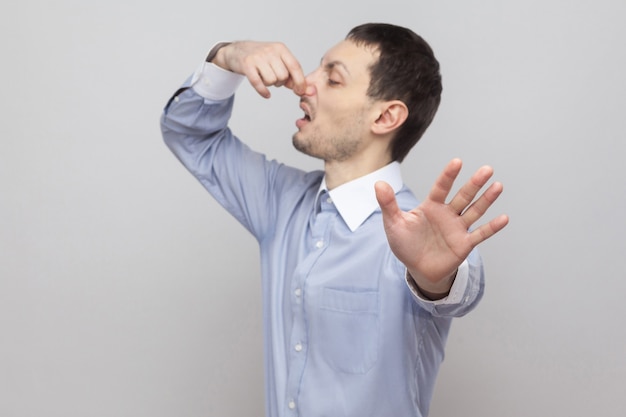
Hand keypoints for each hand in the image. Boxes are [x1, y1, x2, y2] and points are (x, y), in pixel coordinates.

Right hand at [212, 41, 308, 97]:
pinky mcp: (247, 65)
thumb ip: (292, 75)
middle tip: (274, 78)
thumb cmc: (262, 58)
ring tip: (265, 78)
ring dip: (270, 84)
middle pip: (283, 76)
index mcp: (280, 48)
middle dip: (280, 82)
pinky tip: (266, 94)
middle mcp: (270, 51)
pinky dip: (263, 91)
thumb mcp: (278, 61)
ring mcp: (257, 57)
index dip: (299, 81)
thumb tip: (307, 90)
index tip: (300, 91)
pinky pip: (258, 83)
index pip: (295, 66)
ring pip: (272, 80)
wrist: (238, 51)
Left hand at [375, 159, 508, 296]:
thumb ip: (388, 204)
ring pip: (474, 211)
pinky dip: (491, 227)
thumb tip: (378, 183)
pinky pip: (480, 234)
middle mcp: (447, 214)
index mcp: (431, 207)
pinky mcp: (464, 244)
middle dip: (474, 184)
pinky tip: (504, 218)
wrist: (417, 269)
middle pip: (463, 196)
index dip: (448, 176)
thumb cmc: (405, 244)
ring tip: (498, 186)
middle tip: (487, 169)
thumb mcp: (393, 223)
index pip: (441, 188)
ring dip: (486, 200)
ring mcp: (457, 228)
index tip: (457, 162)